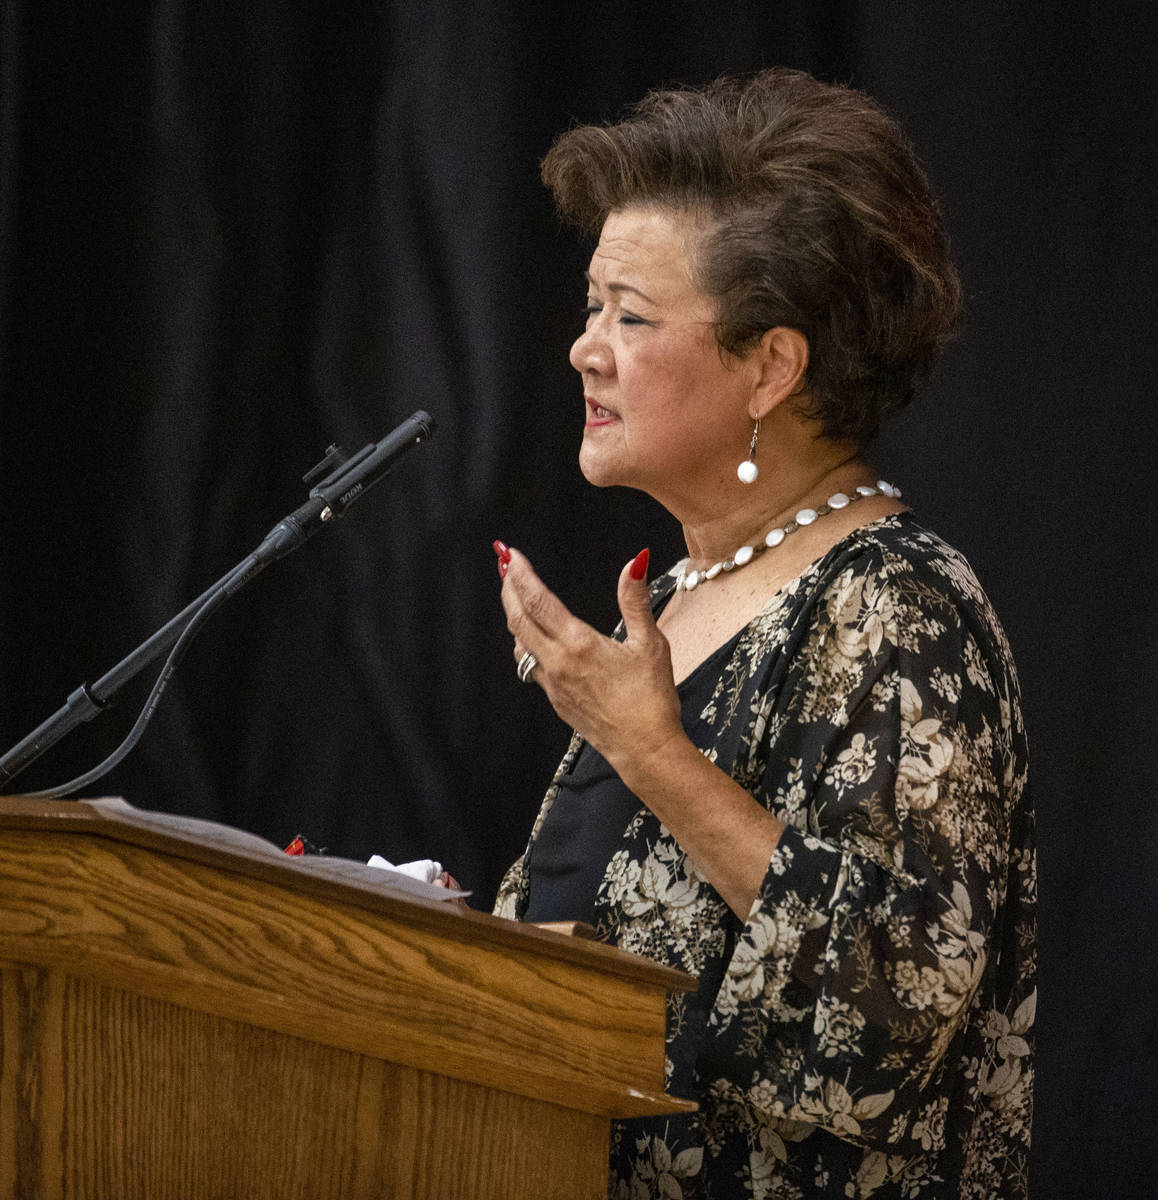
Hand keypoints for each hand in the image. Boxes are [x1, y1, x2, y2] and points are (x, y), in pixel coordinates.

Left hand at [496, 544, 685, 774]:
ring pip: (520, 643)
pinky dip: (525, 641)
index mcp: (578, 644)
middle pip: (518, 619)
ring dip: (514, 615)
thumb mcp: (651, 644)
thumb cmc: (651, 699)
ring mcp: (552, 684)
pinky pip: (530, 664)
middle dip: (507, 588)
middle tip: (503, 564)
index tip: (510, 555)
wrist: (644, 748)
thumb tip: (634, 563)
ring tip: (514, 594)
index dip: (521, 575)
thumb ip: (635, 600)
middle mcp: (558, 663)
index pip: (538, 601)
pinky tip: (533, 635)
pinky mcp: (555, 699)